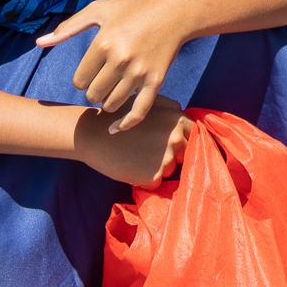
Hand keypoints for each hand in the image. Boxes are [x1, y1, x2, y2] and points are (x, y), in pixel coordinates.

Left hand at [39, 0, 191, 132]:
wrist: (173, 14)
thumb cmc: (132, 10)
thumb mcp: (98, 11)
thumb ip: (67, 28)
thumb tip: (38, 43)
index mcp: (103, 44)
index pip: (79, 81)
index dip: (82, 79)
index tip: (91, 70)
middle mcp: (120, 60)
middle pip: (92, 95)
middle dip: (93, 91)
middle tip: (102, 80)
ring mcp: (138, 73)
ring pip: (111, 105)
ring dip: (107, 101)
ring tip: (112, 89)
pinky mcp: (155, 81)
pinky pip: (138, 111)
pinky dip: (125, 125)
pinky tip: (114, 130)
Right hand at [73, 98, 194, 186]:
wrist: (93, 135)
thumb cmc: (120, 116)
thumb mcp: (149, 104)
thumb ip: (171, 109)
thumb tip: (186, 117)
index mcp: (178, 120)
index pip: (193, 135)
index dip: (180, 140)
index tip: (164, 141)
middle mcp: (177, 138)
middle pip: (184, 154)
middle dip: (170, 154)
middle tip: (146, 149)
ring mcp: (166, 158)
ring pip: (170, 170)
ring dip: (157, 167)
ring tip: (136, 156)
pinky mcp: (154, 176)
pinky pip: (156, 182)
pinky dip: (145, 179)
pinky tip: (131, 167)